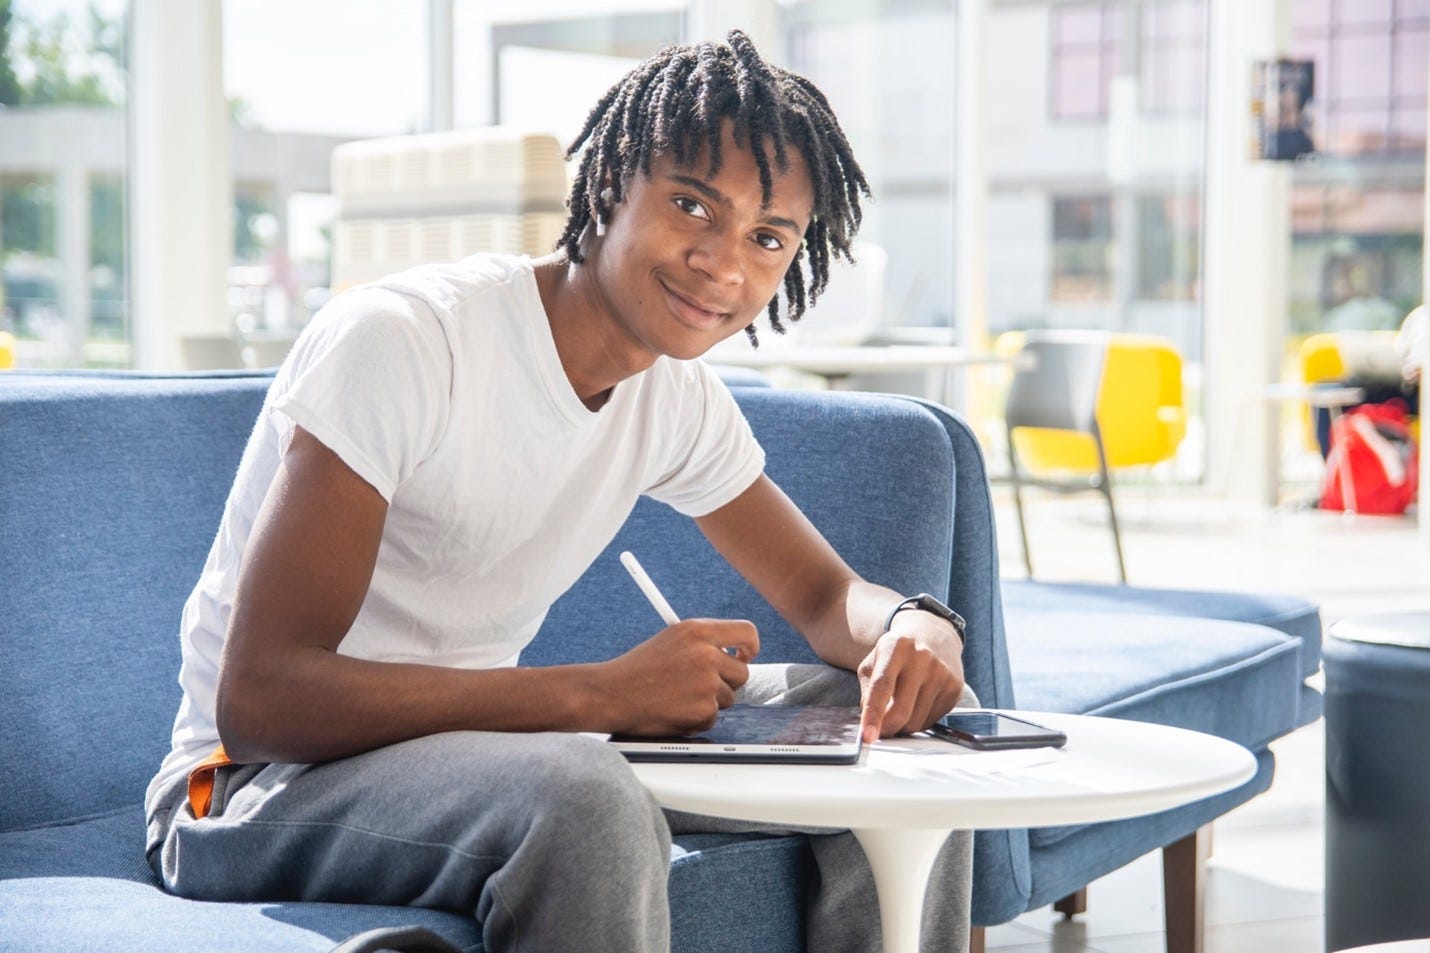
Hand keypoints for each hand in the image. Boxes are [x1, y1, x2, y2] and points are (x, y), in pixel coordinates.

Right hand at [598, 619, 759, 736]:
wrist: (612, 693)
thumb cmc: (638, 668)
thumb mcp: (671, 638)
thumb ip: (703, 642)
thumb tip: (733, 654)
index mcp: (698, 631)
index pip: (746, 632)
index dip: (751, 646)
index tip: (745, 655)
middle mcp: (707, 655)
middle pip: (743, 672)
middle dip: (726, 681)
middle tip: (702, 684)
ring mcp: (707, 684)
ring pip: (728, 697)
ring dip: (709, 700)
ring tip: (679, 695)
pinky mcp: (704, 711)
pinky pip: (713, 717)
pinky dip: (697, 718)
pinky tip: (675, 709)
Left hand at [857, 613, 964, 742]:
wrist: (933, 634)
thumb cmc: (897, 652)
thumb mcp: (874, 662)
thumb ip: (868, 691)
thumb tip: (871, 723)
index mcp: (895, 647)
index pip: (882, 687)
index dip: (872, 715)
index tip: (867, 737)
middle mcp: (921, 658)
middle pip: (901, 711)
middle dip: (887, 729)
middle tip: (880, 730)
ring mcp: (942, 673)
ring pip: (916, 722)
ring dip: (903, 726)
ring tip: (901, 708)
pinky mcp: (955, 687)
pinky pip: (931, 720)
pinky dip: (919, 721)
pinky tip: (917, 704)